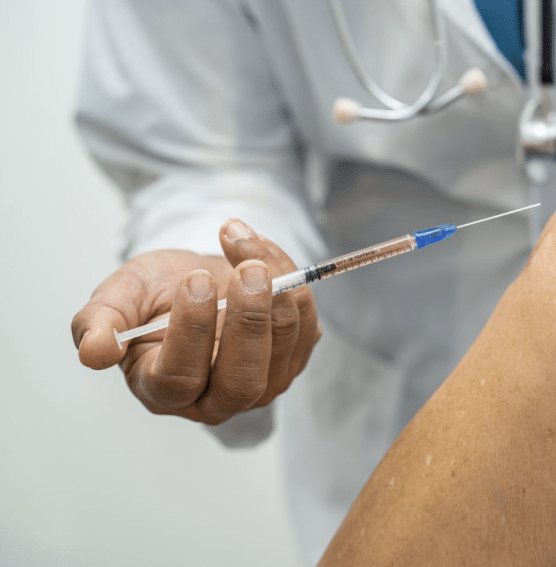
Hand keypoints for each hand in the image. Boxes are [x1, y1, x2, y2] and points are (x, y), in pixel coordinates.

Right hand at [71, 220, 320, 424]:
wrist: (201, 277)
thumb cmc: (157, 293)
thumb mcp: (120, 296)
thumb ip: (99, 322)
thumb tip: (94, 352)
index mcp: (162, 390)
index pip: (179, 379)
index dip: (190, 331)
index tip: (196, 280)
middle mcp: (216, 399)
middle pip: (242, 381)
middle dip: (249, 322)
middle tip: (248, 271)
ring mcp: (261, 383)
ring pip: (283, 349)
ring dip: (276, 292)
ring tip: (248, 247)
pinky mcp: (293, 358)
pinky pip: (306, 325)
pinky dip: (291, 281)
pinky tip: (261, 251)